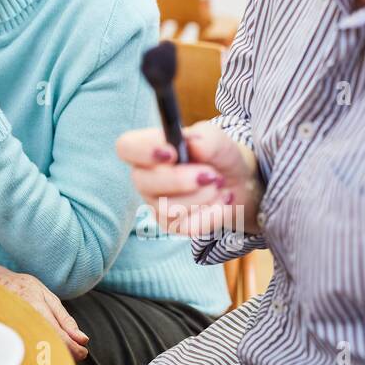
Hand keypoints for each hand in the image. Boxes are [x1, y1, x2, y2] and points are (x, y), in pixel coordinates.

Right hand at [0, 262, 88, 359]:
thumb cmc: (23, 287)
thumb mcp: (47, 296)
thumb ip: (64, 318)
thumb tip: (82, 338)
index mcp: (37, 308)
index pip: (59, 336)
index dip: (74, 348)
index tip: (83, 351)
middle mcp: (24, 320)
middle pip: (50, 347)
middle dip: (66, 351)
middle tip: (76, 351)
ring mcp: (15, 328)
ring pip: (40, 350)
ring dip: (54, 351)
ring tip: (60, 345)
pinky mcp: (8, 335)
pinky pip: (29, 348)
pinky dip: (41, 349)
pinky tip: (45, 344)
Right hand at [116, 122, 262, 236]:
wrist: (237, 182)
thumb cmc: (218, 155)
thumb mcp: (218, 139)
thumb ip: (206, 137)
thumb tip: (193, 142)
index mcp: (147, 149)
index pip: (126, 147)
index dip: (144, 151)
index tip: (172, 153)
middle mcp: (145, 177)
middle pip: (143, 182)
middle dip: (180, 180)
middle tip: (210, 174)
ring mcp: (155, 203)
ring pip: (168, 208)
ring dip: (203, 196)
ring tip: (219, 184)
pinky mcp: (172, 225)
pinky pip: (188, 226)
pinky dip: (213, 213)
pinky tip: (221, 201)